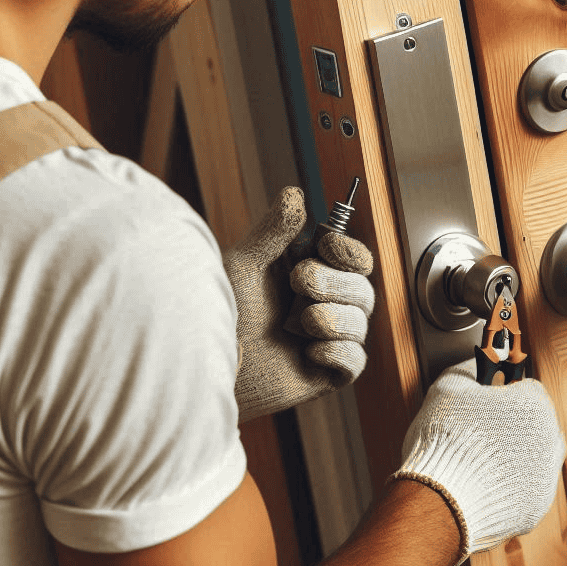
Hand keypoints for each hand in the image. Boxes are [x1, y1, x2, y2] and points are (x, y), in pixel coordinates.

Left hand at [223, 187, 374, 422]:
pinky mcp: (324, 372)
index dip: (349, 251)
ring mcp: (324, 338)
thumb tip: (294, 193)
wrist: (203, 360)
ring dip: (335, 319)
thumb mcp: (243, 263)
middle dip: (335, 284)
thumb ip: (273, 230)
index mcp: (308, 272)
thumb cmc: (217, 309)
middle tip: (299, 282)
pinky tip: (310, 352)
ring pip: (360, 323)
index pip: (354, 259)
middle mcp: (321, 303)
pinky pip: (355, 361)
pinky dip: (339, 353)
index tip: (327, 246)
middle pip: (363, 289)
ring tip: (299, 323)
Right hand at [392, 359, 566, 565]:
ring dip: (512, 453)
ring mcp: (544, 478)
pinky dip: (508, 483)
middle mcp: (549, 441)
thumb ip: (468, 369)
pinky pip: (524, 487)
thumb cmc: (444, 440)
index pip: (526, 387)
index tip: (484, 399)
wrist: (441, 500)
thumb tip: (475, 364)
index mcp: (534, 405)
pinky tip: (482, 480)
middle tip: (478, 428)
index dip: (501, 391)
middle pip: (534, 422)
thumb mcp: (448, 387)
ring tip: (478, 457)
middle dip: (511, 423)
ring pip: (533, 456)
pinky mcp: (534, 507)